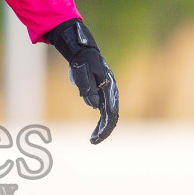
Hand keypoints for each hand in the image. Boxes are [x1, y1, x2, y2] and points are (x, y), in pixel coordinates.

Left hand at [45, 18, 118, 143]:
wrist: (84, 53)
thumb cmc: (82, 63)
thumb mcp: (81, 75)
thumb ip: (87, 89)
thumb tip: (94, 106)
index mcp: (108, 88)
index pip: (110, 112)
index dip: (105, 126)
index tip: (98, 136)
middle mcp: (111, 93)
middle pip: (112, 116)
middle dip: (104, 130)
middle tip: (93, 141)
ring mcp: (108, 94)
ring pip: (109, 115)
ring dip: (103, 128)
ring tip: (93, 139)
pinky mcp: (103, 95)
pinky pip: (104, 111)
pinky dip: (101, 122)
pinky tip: (96, 130)